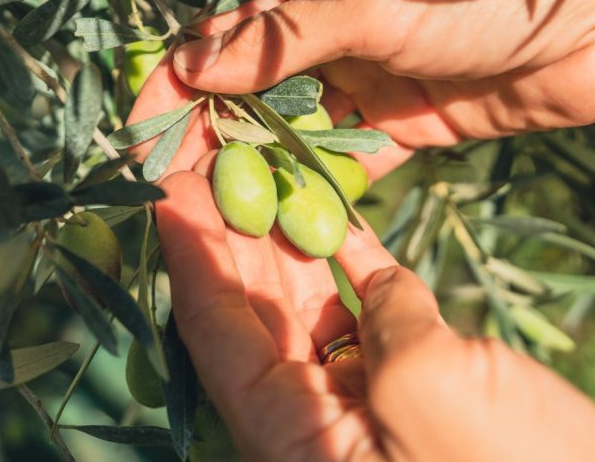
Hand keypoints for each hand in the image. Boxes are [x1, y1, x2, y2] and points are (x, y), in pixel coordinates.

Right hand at [130, 0, 594, 176]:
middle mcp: (339, 37)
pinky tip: (288, 216)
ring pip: (300, 129)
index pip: (234, 34)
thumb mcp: (374, 3)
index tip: (141, 124)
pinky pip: (350, 161)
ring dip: (264, 164)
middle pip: (258, 89)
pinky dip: (321, 186)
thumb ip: (289, 40)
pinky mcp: (405, 127)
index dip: (183, 76)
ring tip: (219, 208)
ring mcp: (370, 85)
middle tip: (171, 181)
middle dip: (215, 131)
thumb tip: (198, 65)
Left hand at [156, 167, 594, 461]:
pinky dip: (356, 262)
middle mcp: (314, 415)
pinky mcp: (417, 378)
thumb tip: (377, 283)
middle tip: (220, 160)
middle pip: (253, 310)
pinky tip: (341, 213)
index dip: (190, 253)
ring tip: (272, 170)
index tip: (171, 188)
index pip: (215, 329)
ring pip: (309, 305)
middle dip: (233, 233)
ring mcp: (364, 395)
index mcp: (289, 434)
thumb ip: (382, 323)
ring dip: (291, 238)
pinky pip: (369, 309)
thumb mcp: (423, 392)